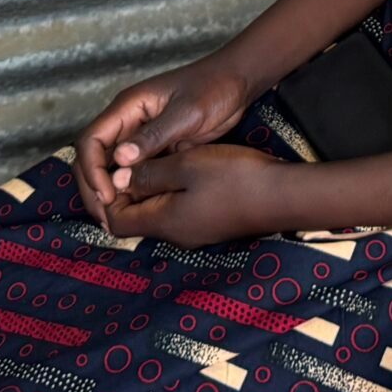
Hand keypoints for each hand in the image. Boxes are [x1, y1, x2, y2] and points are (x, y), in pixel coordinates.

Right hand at [73, 56, 254, 225]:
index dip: (91, 170)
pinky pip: (135, 172)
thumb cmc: (214, 86)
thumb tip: (119, 159)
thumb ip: (153, 135)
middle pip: (94, 157)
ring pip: (112, 168)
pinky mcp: (157, 149)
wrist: (238, 81)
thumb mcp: (186, 112)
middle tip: (106, 217)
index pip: (92, 140)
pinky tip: (136, 211)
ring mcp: (141, 136)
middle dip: (94, 187)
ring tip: (114, 220)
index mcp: (128, 107)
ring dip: (110, 193)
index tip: (107, 195)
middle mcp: (128, 122)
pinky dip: (131, 191)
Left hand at [103, 144, 290, 248]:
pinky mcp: (212, 224)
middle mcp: (175, 234)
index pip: (116, 220)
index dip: (109, 195)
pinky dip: (174, 191)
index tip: (117, 165)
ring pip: (160, 212)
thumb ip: (150, 173)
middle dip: (130, 190)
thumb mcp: (187, 166)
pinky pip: (180, 210)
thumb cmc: (234, 178)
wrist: (282, 195)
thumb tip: (119, 179)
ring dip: (154, 188)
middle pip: (138, 218)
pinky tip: (188, 168)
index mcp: (163, 222)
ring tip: (161, 158)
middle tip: (136, 158)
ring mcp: (196, 232)